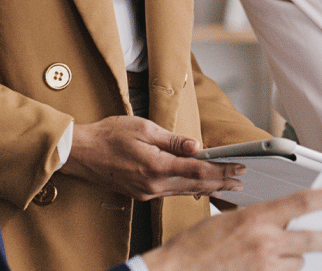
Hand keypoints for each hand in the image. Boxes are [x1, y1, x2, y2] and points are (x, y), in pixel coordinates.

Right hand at [62, 116, 245, 199]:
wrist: (80, 153)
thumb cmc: (108, 136)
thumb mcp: (142, 128)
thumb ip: (171, 140)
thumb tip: (195, 146)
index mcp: (156, 166)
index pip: (198, 170)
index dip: (222, 169)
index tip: (239, 166)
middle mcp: (154, 185)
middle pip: (196, 185)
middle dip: (221, 182)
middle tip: (242, 179)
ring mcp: (147, 192)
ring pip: (186, 192)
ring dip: (209, 188)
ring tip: (228, 185)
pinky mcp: (142, 193)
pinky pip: (173, 193)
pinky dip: (191, 190)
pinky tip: (200, 188)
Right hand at [140, 188, 321, 270]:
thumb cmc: (195, 247)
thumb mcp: (227, 220)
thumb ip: (257, 220)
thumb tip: (279, 220)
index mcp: (255, 218)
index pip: (301, 203)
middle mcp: (264, 242)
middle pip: (310, 239)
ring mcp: (265, 267)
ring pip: (298, 263)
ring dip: (293, 260)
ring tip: (277, 258)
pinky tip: (268, 268)